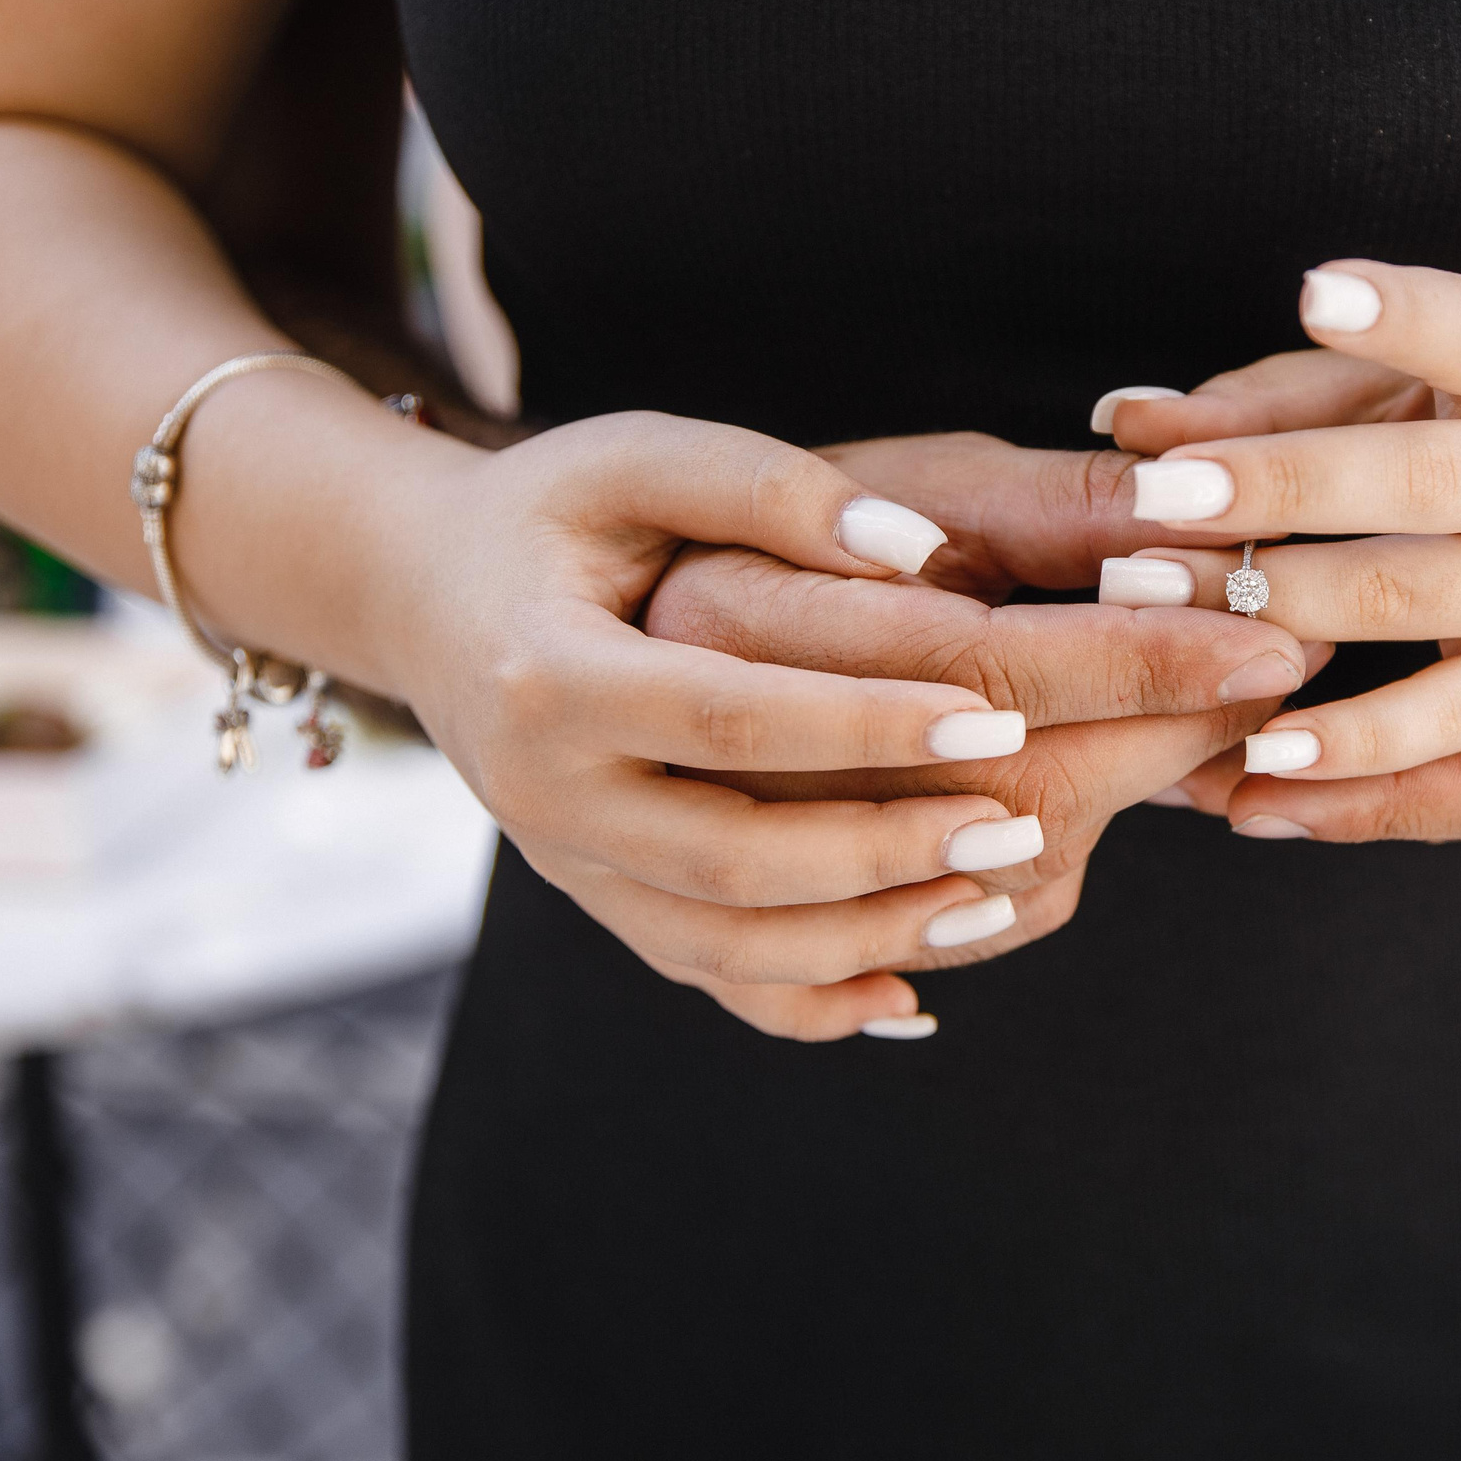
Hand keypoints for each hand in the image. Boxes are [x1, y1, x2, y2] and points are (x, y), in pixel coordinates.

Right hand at [382, 412, 1311, 1041]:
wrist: (433, 599)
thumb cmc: (561, 511)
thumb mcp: (638, 458)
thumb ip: (768, 485)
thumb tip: (918, 551)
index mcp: (550, 675)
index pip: (729, 714)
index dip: (868, 720)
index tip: (1000, 709)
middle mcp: (548, 795)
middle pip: (735, 859)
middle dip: (889, 847)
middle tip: (1028, 821)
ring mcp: (573, 868)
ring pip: (729, 945)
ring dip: (872, 933)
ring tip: (999, 893)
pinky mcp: (605, 906)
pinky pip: (709, 981)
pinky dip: (811, 1003)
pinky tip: (912, 996)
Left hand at [1084, 258, 1460, 786]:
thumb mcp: (1416, 387)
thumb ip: (1283, 392)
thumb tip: (1126, 419)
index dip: (1406, 315)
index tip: (1315, 288)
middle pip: (1419, 483)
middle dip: (1279, 487)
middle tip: (1152, 493)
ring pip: (1412, 605)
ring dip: (1276, 609)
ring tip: (1151, 603)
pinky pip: (1447, 735)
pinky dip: (1347, 755)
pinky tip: (1252, 764)